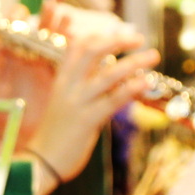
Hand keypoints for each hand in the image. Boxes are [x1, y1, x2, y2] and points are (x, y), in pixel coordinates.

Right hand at [0, 3, 156, 194]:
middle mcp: (67, 87)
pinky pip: (112, 100)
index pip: (77, 47)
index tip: (120, 32)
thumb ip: (86, 89)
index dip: (99, 35)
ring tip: (153, 55)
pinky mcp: (87, 121)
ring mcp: (76, 103)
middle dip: (116, 41)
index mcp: (60, 81)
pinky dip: (131, 88)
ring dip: (133, 62)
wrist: (41, 162)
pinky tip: (145, 80)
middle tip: (138, 38)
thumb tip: (113, 78)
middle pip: (91, 52)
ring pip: (107, 74)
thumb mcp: (67, 104)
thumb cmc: (56, 135)